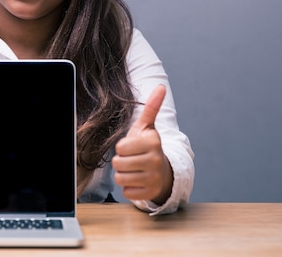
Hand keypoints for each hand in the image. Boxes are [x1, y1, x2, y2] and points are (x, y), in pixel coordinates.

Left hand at [112, 84, 172, 203]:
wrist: (163, 171)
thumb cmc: (148, 147)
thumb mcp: (147, 127)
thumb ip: (151, 108)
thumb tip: (161, 87)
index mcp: (153, 142)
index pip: (120, 147)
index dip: (122, 147)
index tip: (132, 147)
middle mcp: (155, 160)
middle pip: (118, 163)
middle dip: (121, 162)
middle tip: (132, 159)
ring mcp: (154, 178)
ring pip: (120, 178)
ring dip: (123, 175)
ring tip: (133, 169)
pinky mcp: (150, 193)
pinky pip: (127, 192)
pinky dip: (129, 188)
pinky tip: (138, 181)